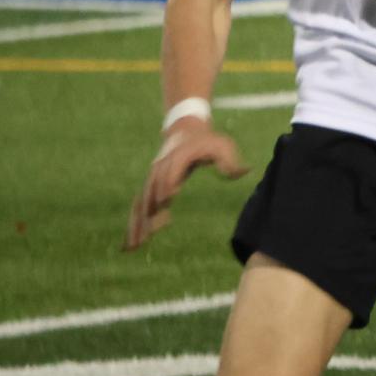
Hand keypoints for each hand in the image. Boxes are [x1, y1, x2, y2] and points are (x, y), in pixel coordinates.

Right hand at [125, 119, 247, 250]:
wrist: (185, 129)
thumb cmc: (208, 141)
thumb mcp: (222, 146)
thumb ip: (230, 161)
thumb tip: (243, 172)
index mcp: (178, 157)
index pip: (170, 172)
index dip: (167, 184)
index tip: (165, 202)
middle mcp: (161, 168)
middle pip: (151, 191)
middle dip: (148, 213)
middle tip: (146, 235)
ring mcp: (153, 177)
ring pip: (141, 202)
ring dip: (136, 224)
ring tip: (133, 246)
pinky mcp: (150, 185)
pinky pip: (140, 205)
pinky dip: (135, 223)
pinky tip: (132, 243)